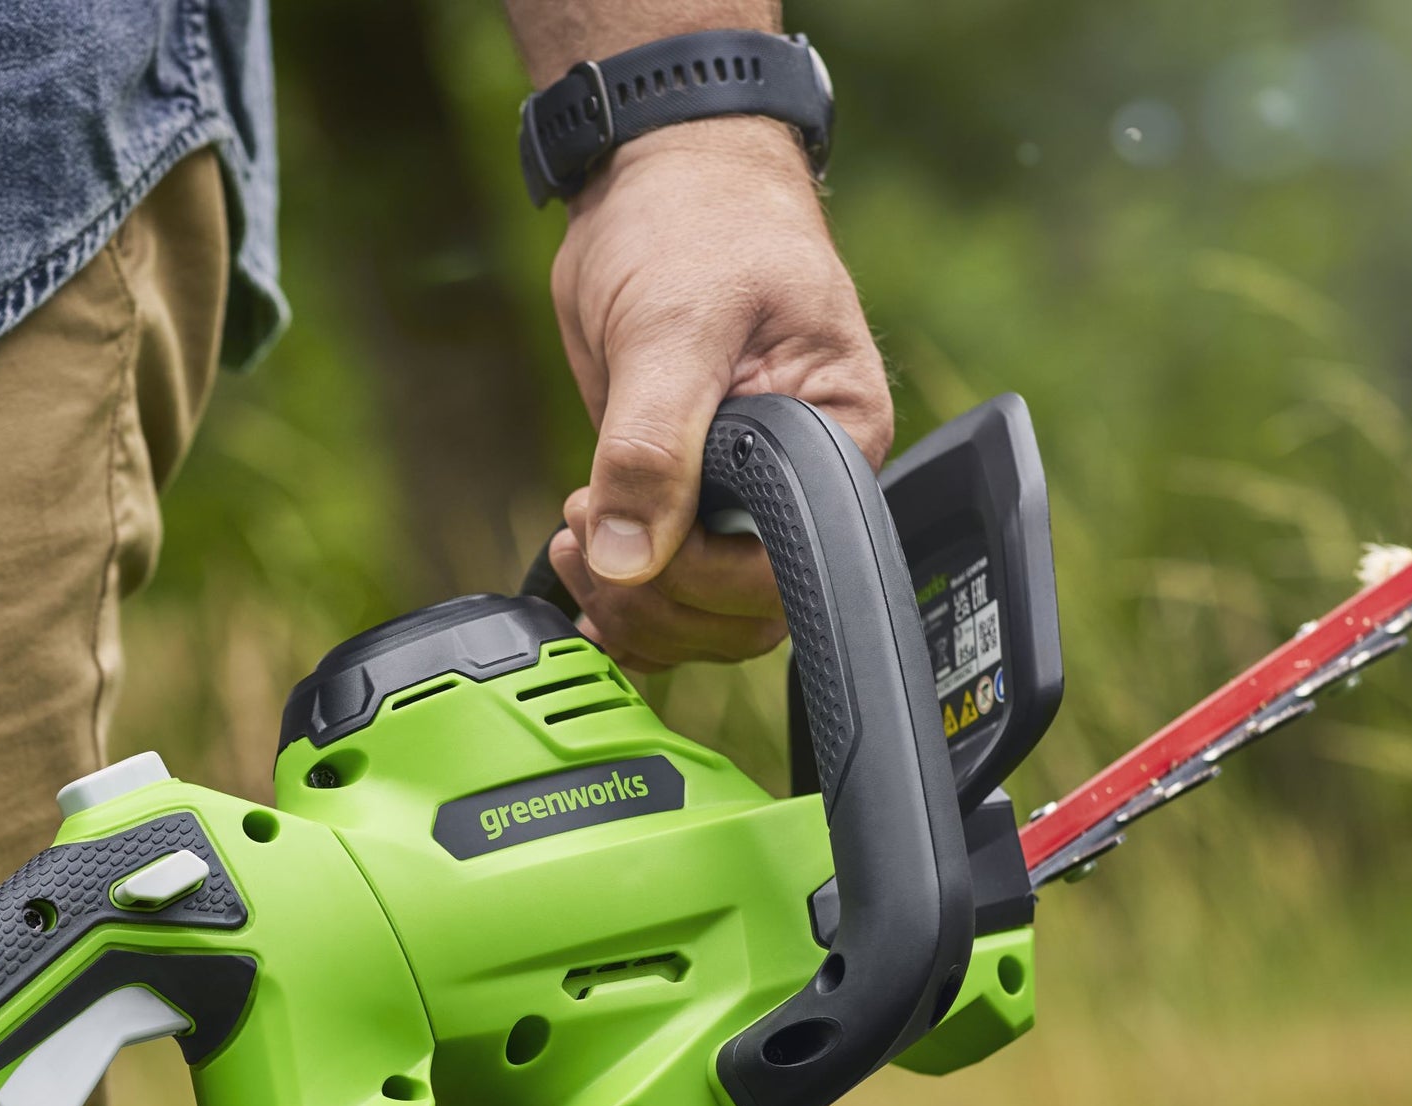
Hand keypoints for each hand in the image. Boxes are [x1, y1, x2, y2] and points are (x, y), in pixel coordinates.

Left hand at [546, 117, 892, 670]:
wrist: (657, 180)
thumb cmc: (698, 222)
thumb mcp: (673, 326)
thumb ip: (653, 445)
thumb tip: (630, 554)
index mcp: (835, 444)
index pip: (786, 566)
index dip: (707, 577)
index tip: (639, 538)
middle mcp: (795, 489)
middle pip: (743, 613)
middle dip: (655, 597)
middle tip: (588, 528)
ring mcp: (737, 503)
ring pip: (700, 618)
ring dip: (628, 605)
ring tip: (575, 532)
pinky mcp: (683, 505)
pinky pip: (664, 595)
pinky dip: (619, 609)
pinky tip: (581, 581)